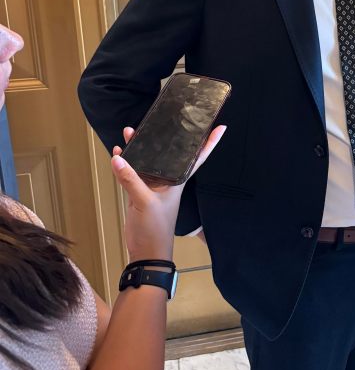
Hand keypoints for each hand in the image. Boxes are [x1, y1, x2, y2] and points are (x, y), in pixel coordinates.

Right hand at [112, 124, 225, 262]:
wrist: (145, 251)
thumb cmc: (154, 228)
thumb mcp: (144, 201)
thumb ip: (131, 179)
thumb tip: (119, 158)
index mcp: (177, 180)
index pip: (198, 157)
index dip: (209, 143)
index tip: (221, 127)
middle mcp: (168, 180)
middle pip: (168, 153)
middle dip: (164, 137)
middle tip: (158, 118)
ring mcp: (153, 185)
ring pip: (148, 160)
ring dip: (140, 147)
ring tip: (131, 131)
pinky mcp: (139, 192)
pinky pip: (133, 172)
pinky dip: (126, 162)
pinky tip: (119, 152)